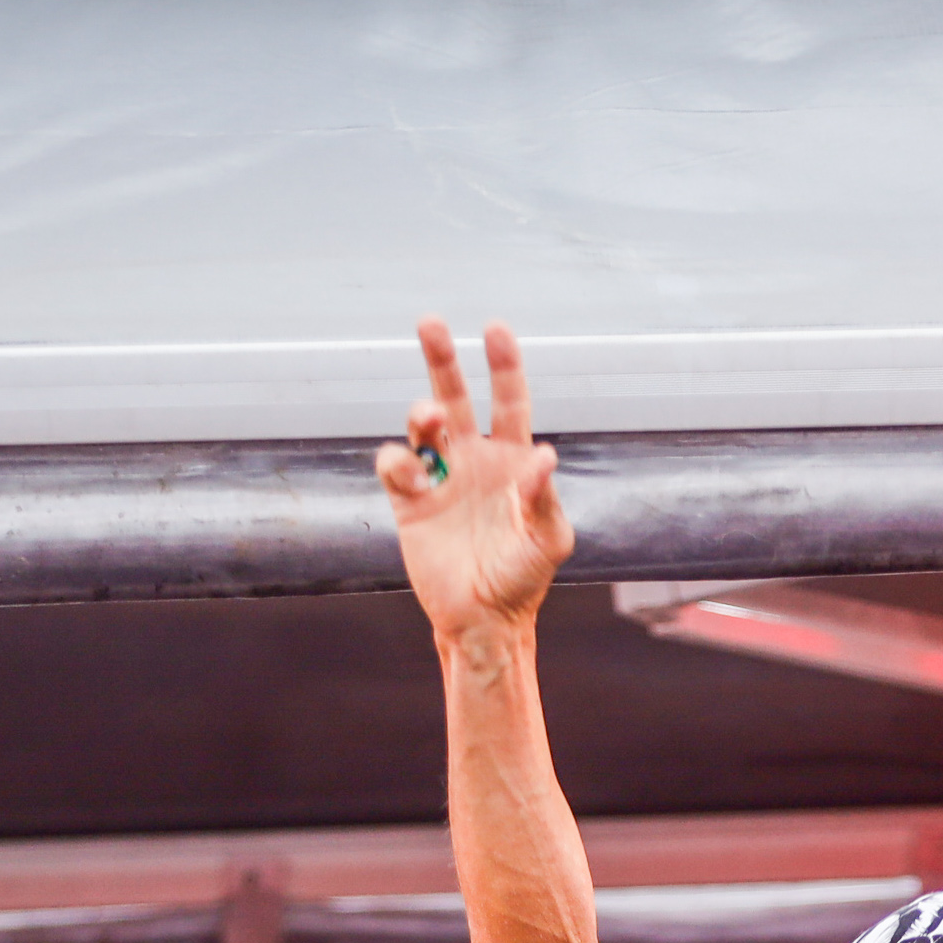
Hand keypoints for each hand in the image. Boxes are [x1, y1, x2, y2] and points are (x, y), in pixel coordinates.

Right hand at [378, 319, 573, 643]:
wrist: (483, 619)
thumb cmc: (524, 579)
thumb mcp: (547, 540)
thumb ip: (544, 497)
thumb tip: (544, 453)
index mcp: (512, 460)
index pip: (508, 400)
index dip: (503, 364)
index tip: (494, 329)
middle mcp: (473, 459)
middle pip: (455, 394)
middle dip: (442, 358)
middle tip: (430, 323)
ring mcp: (440, 478)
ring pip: (421, 423)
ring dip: (421, 410)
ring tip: (429, 417)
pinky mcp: (410, 502)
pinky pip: (395, 464)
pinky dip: (398, 460)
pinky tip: (415, 477)